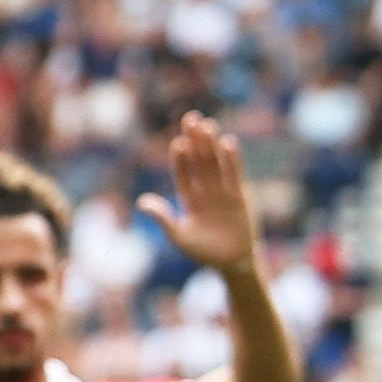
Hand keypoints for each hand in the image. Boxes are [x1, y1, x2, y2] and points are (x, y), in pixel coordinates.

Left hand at [139, 113, 257, 277]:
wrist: (232, 263)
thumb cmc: (203, 253)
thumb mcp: (179, 238)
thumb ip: (164, 219)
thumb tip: (142, 202)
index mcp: (188, 198)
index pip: (182, 173)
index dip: (180, 158)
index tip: (178, 143)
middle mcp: (205, 190)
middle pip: (198, 160)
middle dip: (194, 140)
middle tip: (190, 118)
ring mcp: (222, 190)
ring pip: (215, 162)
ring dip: (211, 145)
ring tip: (207, 125)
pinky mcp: (239, 195)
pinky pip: (234, 174)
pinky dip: (232, 159)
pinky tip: (228, 142)